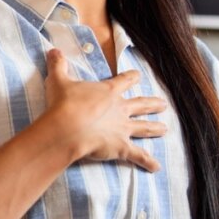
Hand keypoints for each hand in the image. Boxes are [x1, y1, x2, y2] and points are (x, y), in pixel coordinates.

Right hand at [43, 48, 166, 170]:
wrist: (68, 127)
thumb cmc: (64, 103)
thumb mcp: (58, 81)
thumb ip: (58, 66)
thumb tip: (52, 50)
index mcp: (108, 92)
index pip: (124, 81)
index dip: (131, 77)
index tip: (138, 75)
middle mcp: (120, 109)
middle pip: (141, 104)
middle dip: (152, 104)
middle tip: (163, 105)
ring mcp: (123, 129)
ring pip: (144, 128)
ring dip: (155, 128)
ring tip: (165, 129)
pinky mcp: (122, 147)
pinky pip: (138, 156)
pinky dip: (148, 162)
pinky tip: (156, 167)